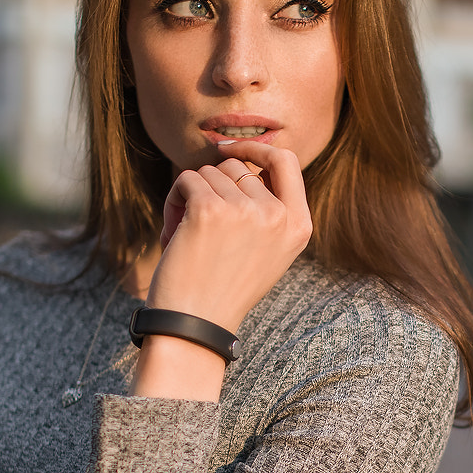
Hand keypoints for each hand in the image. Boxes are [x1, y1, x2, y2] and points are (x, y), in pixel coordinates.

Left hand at [148, 139, 311, 334]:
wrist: (195, 325)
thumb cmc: (223, 288)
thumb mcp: (265, 250)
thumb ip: (267, 208)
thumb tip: (242, 155)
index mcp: (299, 226)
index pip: (286, 161)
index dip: (257, 148)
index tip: (230, 149)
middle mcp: (277, 215)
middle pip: (238, 166)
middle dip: (213, 186)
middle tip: (200, 225)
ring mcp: (246, 210)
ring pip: (209, 172)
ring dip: (191, 196)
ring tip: (187, 235)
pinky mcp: (210, 209)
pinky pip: (186, 180)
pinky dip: (174, 200)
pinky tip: (174, 233)